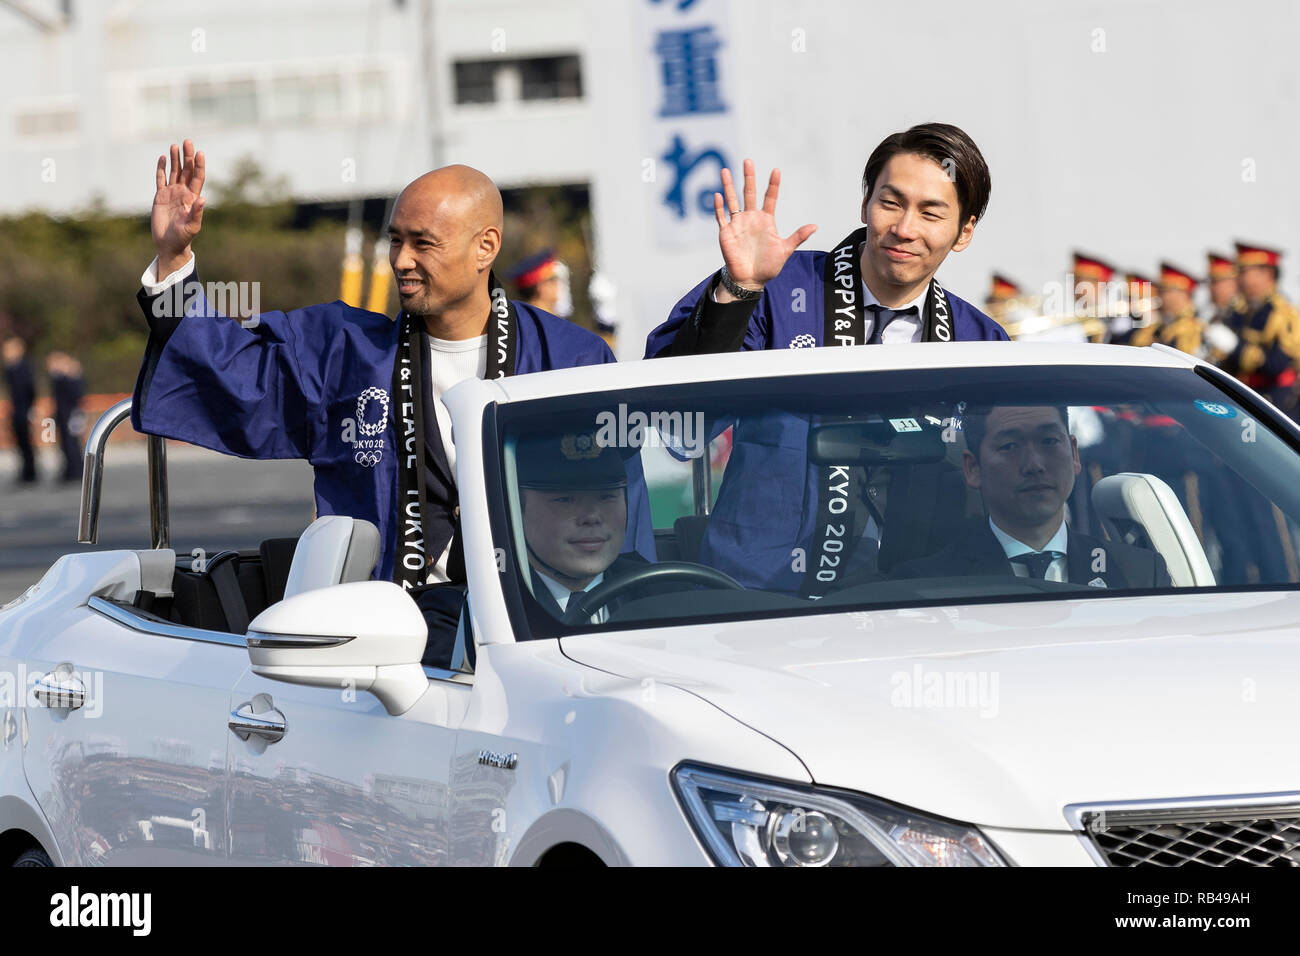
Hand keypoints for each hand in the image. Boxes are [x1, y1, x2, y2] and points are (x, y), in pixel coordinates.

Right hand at [152, 140, 205, 275]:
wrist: (169, 244)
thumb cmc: (183, 237)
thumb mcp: (192, 227)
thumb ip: (197, 213)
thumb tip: (202, 199)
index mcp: (192, 198)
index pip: (197, 178)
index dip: (199, 166)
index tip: (200, 153)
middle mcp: (183, 193)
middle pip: (187, 171)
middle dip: (187, 157)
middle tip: (188, 142)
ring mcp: (171, 194)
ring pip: (174, 172)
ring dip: (175, 159)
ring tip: (175, 145)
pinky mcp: (160, 196)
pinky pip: (161, 179)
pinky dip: (162, 169)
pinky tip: (163, 158)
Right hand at [713, 159, 815, 297]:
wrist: (750, 279)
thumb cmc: (768, 266)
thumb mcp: (785, 250)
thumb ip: (798, 237)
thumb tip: (815, 226)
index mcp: (766, 220)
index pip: (770, 198)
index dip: (773, 185)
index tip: (776, 171)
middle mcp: (751, 218)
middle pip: (748, 193)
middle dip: (748, 177)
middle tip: (748, 161)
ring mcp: (738, 224)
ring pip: (732, 201)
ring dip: (728, 186)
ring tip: (725, 171)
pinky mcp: (726, 232)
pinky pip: (721, 217)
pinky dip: (719, 207)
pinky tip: (718, 195)